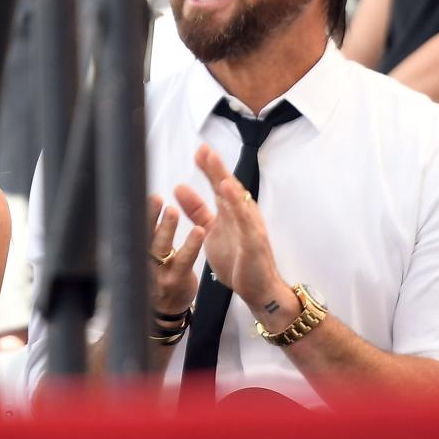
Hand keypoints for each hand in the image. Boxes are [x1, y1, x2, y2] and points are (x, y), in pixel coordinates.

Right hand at [147, 195, 204, 315]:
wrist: (165, 310)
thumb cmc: (159, 274)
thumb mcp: (148, 252)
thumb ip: (149, 229)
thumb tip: (147, 199)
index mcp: (139, 249)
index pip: (136, 227)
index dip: (138, 211)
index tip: (142, 194)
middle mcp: (145, 260)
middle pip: (144, 235)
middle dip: (149, 216)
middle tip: (155, 198)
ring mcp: (160, 272)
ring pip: (161, 248)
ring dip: (166, 229)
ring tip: (172, 211)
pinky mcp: (177, 280)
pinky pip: (184, 261)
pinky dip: (191, 245)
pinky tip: (199, 231)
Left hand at [174, 144, 284, 308]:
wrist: (257, 289)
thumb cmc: (238, 260)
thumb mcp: (211, 231)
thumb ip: (197, 210)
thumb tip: (180, 188)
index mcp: (232, 212)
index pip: (219, 185)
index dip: (210, 168)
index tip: (199, 151)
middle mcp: (242, 215)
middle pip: (228, 186)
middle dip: (216, 167)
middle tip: (204, 149)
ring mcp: (249, 226)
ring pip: (236, 198)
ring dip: (225, 179)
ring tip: (213, 161)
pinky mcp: (253, 240)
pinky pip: (244, 220)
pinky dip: (236, 203)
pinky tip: (227, 190)